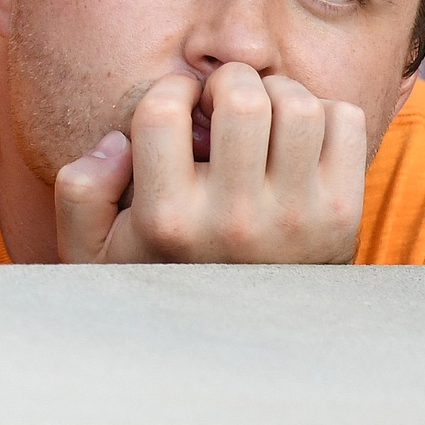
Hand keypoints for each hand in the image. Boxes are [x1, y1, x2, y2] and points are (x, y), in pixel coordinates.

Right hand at [54, 62, 365, 263]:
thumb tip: (118, 142)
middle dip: (227, 81)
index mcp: (168, 221)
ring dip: (276, 93)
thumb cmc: (166, 280)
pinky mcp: (342, 217)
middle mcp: (235, 221)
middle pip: (242, 98)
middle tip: (222, 102)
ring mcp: (296, 220)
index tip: (178, 106)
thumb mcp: (91, 252)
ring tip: (262, 115)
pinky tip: (296, 138)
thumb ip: (80, 191)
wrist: (248, 342)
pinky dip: (323, 112)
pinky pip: (344, 121)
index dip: (169, 90)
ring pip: (298, 105)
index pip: (163, 110)